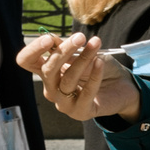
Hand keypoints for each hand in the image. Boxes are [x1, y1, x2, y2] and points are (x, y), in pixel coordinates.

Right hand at [19, 32, 142, 123]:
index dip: (33, 50)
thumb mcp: (84, 52)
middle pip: (47, 70)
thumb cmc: (100, 66)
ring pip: (67, 80)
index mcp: (47, 71)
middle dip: (63, 51)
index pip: (26, 61)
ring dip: (83, 59)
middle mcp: (51, 88)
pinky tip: (100, 61)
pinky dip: (94, 75)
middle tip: (80, 37)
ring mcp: (64, 103)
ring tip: (95, 45)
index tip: (49, 39)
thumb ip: (68, 48)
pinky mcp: (80, 112)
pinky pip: (86, 92)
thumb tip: (52, 39)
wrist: (122, 86)